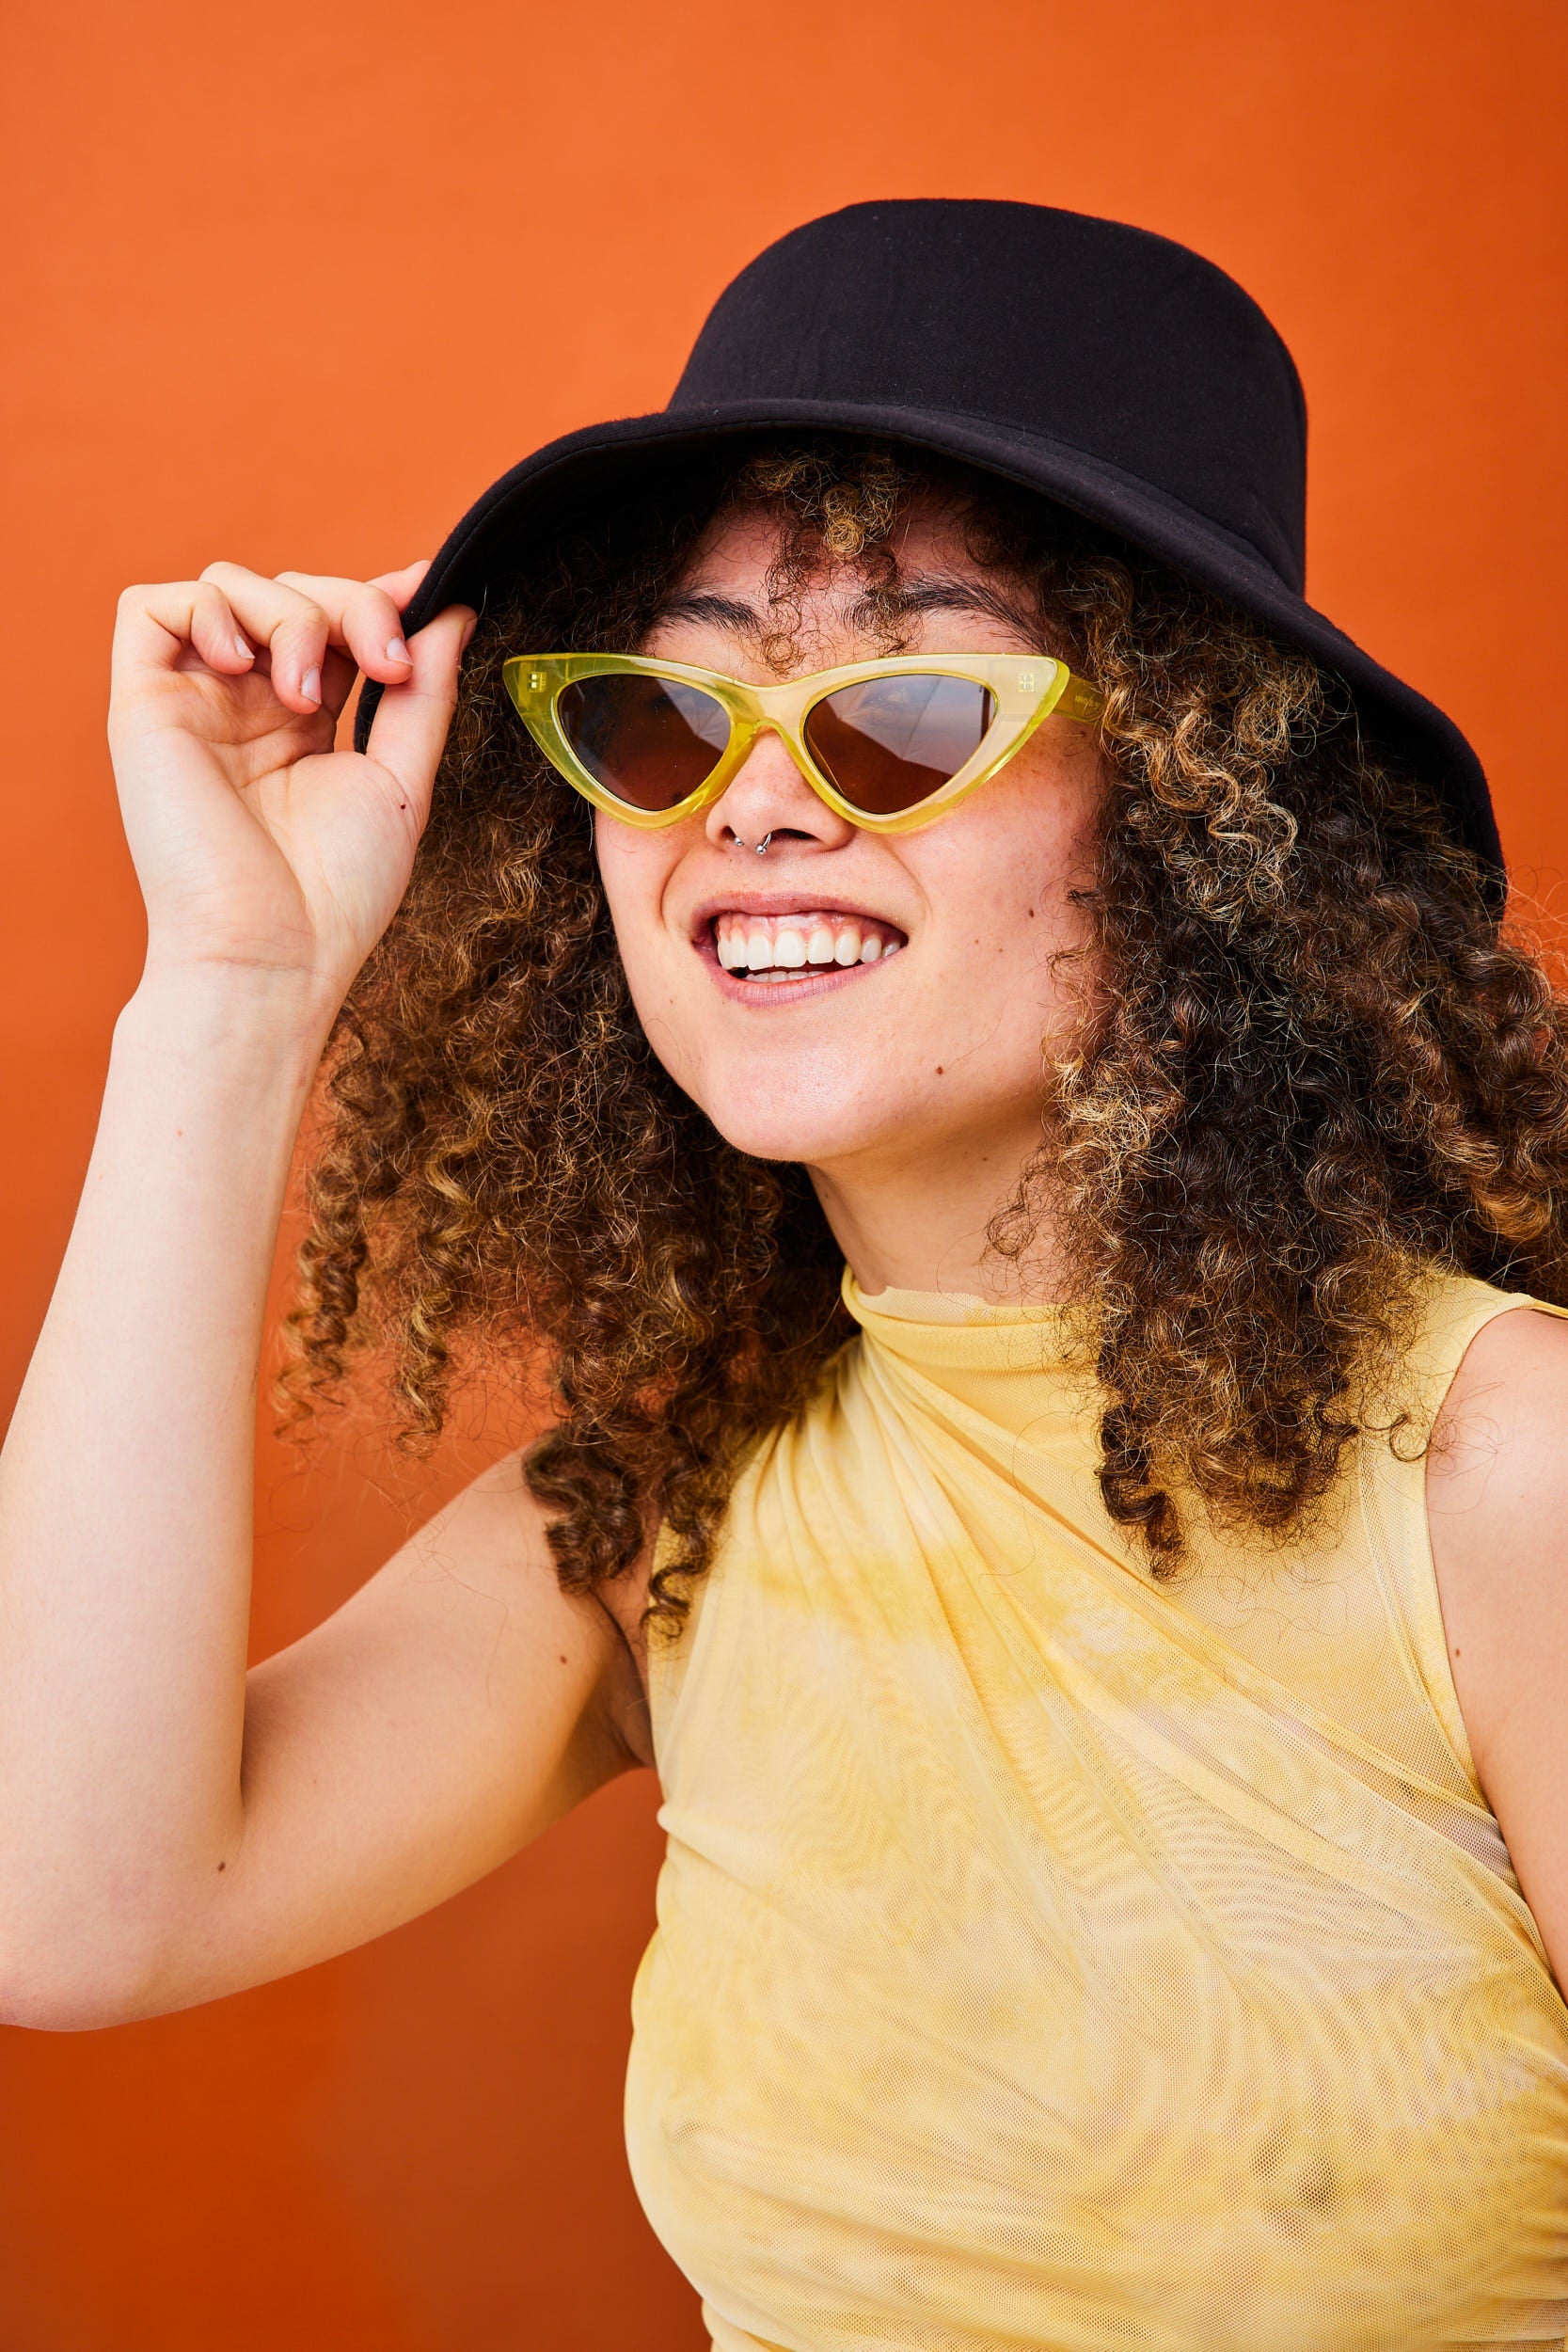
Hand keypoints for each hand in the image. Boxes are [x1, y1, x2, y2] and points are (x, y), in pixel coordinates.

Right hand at [108, 560, 475, 1019]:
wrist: (272, 952)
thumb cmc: (333, 895)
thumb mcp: (401, 780)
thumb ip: (425, 693)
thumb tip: (453, 612)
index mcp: (300, 725)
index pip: (332, 624)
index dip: (374, 596)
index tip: (425, 592)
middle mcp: (243, 706)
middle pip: (290, 590)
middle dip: (351, 605)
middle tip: (387, 662)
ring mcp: (193, 702)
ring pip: (228, 584)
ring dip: (291, 614)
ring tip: (308, 697)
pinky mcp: (143, 704)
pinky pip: (151, 605)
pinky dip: (209, 610)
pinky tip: (247, 668)